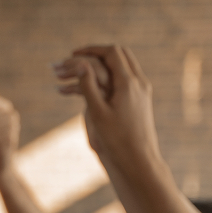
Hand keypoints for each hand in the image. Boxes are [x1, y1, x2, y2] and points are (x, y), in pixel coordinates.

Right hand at [54, 45, 159, 167]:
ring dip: (97, 68)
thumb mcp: (97, 113)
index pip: (111, 53)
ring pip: (119, 68)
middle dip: (94, 55)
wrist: (138, 162)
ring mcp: (140, 92)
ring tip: (71, 80)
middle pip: (118, 55)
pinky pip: (120, 82)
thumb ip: (88, 86)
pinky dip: (103, 81)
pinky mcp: (138, 102)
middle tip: (72, 61)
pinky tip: (85, 92)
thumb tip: (80, 63)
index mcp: (129, 83)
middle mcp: (138, 83)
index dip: (90, 50)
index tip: (71, 54)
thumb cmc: (117, 140)